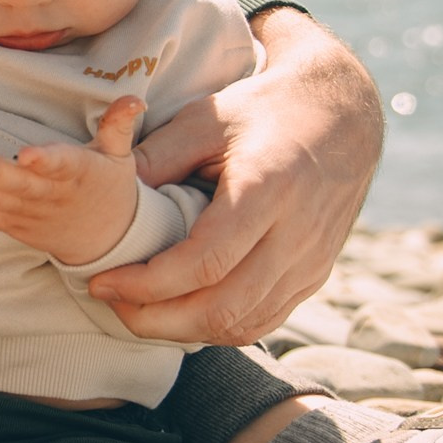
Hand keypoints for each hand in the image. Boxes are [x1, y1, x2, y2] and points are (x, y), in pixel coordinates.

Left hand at [0, 97, 144, 265]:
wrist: (107, 238)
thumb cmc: (109, 186)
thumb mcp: (120, 156)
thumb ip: (118, 125)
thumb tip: (134, 98)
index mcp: (76, 174)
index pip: (61, 166)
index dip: (45, 161)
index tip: (28, 154)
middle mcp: (47, 196)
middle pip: (19, 185)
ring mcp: (24, 212)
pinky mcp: (8, 223)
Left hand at [87, 9, 381, 344]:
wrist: (340, 115)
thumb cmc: (262, 111)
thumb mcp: (203, 120)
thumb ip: (154, 158)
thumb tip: (104, 199)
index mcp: (267, 191)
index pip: (203, 264)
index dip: (146, 285)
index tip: (102, 282)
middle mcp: (296, 235)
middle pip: (222, 308)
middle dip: (157, 320)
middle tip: (110, 303)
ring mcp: (311, 261)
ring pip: (243, 324)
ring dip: (182, 330)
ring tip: (136, 310)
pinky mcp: (315, 274)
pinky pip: (264, 320)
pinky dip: (217, 327)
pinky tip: (179, 312)